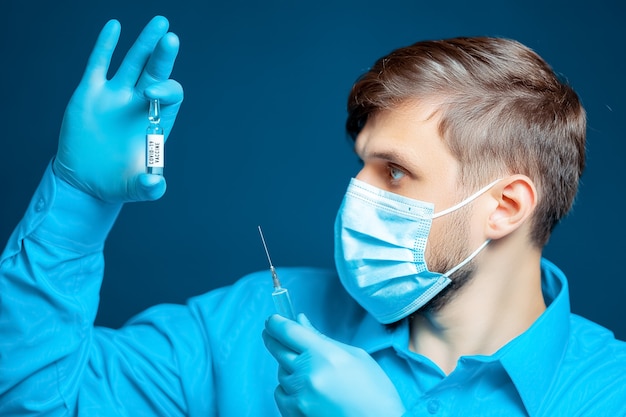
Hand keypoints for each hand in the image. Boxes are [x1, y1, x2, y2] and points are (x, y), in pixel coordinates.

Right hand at [54, 16, 183, 202]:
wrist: (86, 181)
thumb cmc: (117, 184)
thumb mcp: (136, 190)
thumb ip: (149, 188)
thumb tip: (156, 185)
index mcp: (155, 121)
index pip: (169, 95)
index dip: (165, 89)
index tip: (150, 94)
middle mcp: (139, 104)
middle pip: (156, 72)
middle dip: (164, 56)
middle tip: (170, 37)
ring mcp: (115, 95)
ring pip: (133, 62)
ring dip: (145, 43)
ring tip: (160, 23)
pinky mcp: (90, 93)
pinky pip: (98, 64)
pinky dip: (105, 45)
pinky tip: (114, 26)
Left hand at [262, 314, 405, 416]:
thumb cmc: (375, 392)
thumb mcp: (355, 356)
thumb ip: (322, 338)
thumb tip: (300, 321)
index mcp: (325, 355)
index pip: (288, 331)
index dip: (276, 322)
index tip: (272, 320)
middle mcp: (308, 374)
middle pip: (277, 349)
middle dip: (273, 339)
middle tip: (272, 333)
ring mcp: (300, 396)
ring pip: (281, 372)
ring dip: (287, 366)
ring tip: (307, 369)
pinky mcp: (295, 414)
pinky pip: (281, 393)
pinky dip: (288, 388)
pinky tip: (304, 388)